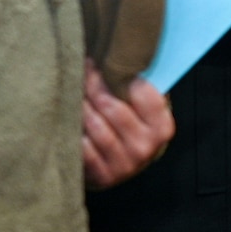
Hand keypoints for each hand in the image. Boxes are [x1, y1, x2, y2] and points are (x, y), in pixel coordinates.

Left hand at [82, 58, 174, 188]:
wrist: (125, 165)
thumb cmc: (134, 127)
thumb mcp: (145, 109)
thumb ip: (139, 87)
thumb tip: (118, 55)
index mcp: (162, 127)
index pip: (141, 92)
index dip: (117, 73)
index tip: (100, 60)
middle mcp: (146, 147)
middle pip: (112, 106)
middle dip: (93, 84)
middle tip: (80, 69)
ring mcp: (125, 164)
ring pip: (95, 125)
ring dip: (80, 104)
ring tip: (72, 89)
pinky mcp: (104, 175)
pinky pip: (83, 147)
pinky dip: (74, 130)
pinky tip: (68, 116)